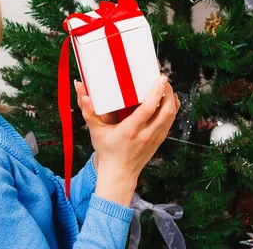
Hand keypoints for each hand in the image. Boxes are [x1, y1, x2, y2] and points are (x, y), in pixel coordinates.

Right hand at [75, 58, 179, 177]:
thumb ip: (88, 110)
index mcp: (130, 130)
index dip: (156, 92)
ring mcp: (155, 138)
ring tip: (166, 86)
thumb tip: (80, 88)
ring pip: (171, 116)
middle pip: (166, 111)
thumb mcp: (95, 131)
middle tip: (163, 79)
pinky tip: (169, 100)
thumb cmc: (107, 150)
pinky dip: (172, 109)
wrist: (119, 173)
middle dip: (168, 92)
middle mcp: (145, 134)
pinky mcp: (159, 140)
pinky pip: (170, 122)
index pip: (148, 109)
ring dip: (172, 100)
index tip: (161, 78)